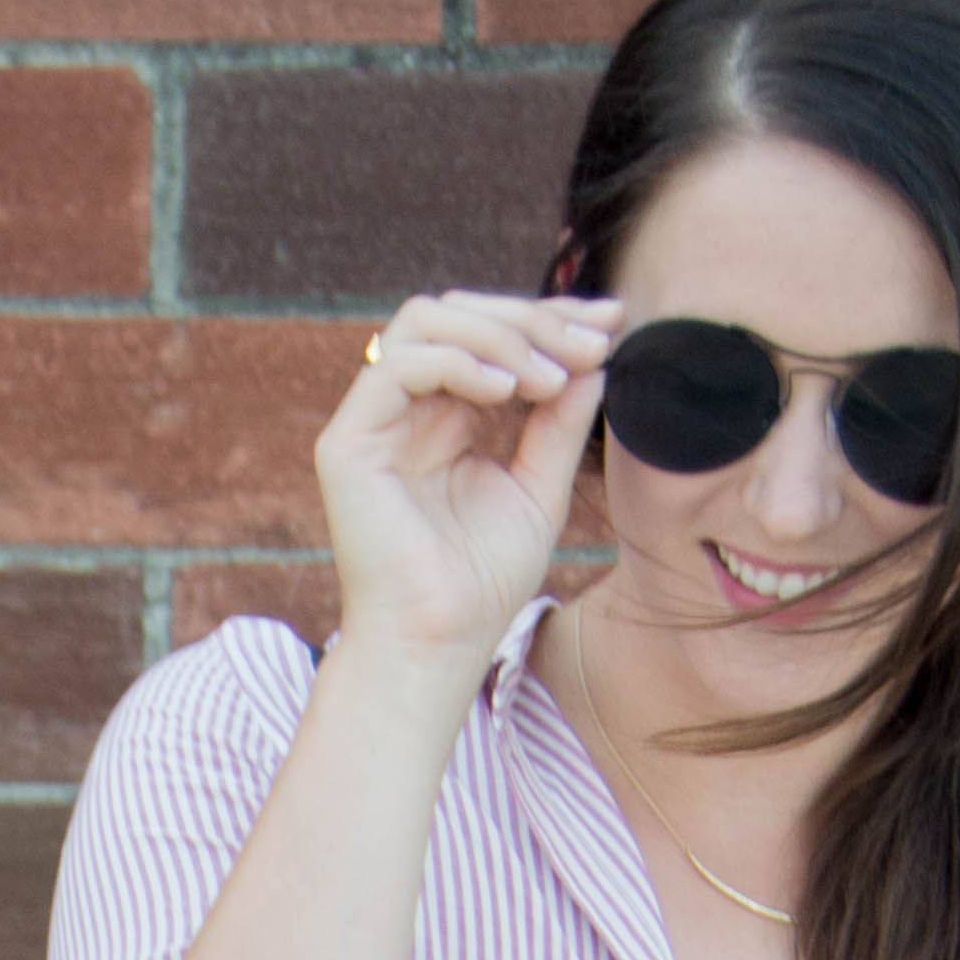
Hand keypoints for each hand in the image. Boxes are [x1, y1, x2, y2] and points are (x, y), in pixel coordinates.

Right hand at [320, 292, 619, 675]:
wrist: (437, 646)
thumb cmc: (482, 587)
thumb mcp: (539, 488)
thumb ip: (560, 421)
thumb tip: (596, 354)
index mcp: (443, 419)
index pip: (490, 337)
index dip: (550, 319)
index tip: (612, 322)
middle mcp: (404, 411)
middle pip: (460, 313)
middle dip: (533, 319)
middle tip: (590, 345)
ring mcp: (372, 422)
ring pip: (426, 321)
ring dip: (500, 335)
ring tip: (550, 377)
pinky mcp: (347, 441)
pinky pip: (400, 363)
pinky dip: (460, 363)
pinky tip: (509, 391)